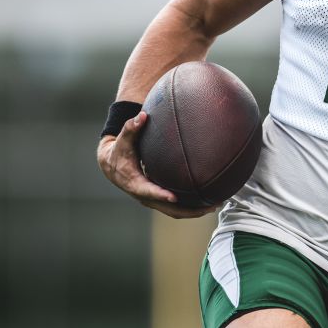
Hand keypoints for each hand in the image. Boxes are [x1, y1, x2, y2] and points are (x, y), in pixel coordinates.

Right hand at [96, 111, 220, 218]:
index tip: (174, 197)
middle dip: (189, 210)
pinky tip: (207, 201)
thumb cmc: (120, 151)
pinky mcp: (158, 198)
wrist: (112, 165)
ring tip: (215, 205)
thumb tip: (142, 116)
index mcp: (134, 182)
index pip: (148, 191)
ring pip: (174, 211)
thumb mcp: (123, 140)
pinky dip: (191, 207)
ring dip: (194, 211)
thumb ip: (132, 127)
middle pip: (167, 208)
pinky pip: (175, 208)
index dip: (160, 195)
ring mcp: (152, 199)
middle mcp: (144, 195)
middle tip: (210, 205)